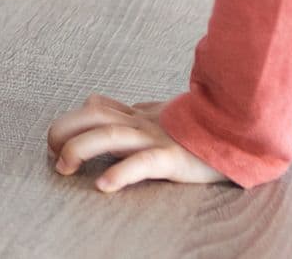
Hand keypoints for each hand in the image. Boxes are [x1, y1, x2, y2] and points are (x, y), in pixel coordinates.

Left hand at [47, 94, 230, 192]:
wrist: (240, 131)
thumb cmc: (199, 129)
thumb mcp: (163, 119)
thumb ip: (137, 117)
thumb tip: (108, 113)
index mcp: (139, 115)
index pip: (97, 106)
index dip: (71, 119)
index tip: (55, 139)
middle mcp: (143, 123)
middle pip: (93, 115)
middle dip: (64, 130)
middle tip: (51, 152)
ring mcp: (157, 139)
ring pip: (109, 136)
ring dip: (80, 149)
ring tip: (64, 167)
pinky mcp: (173, 158)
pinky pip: (143, 163)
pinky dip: (120, 172)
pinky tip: (104, 185)